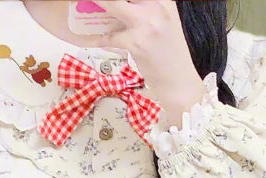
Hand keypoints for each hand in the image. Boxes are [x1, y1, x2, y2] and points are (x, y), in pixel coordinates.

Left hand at [99, 1, 205, 127]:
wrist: (179, 82)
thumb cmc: (170, 54)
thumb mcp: (163, 23)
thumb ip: (147, 9)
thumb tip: (120, 6)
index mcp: (164, 0)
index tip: (109, 0)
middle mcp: (158, 6)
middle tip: (93, 0)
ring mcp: (147, 24)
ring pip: (114, 4)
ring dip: (98, 4)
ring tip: (87, 4)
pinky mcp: (137, 43)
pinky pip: (110, 36)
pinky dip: (99, 38)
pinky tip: (92, 39)